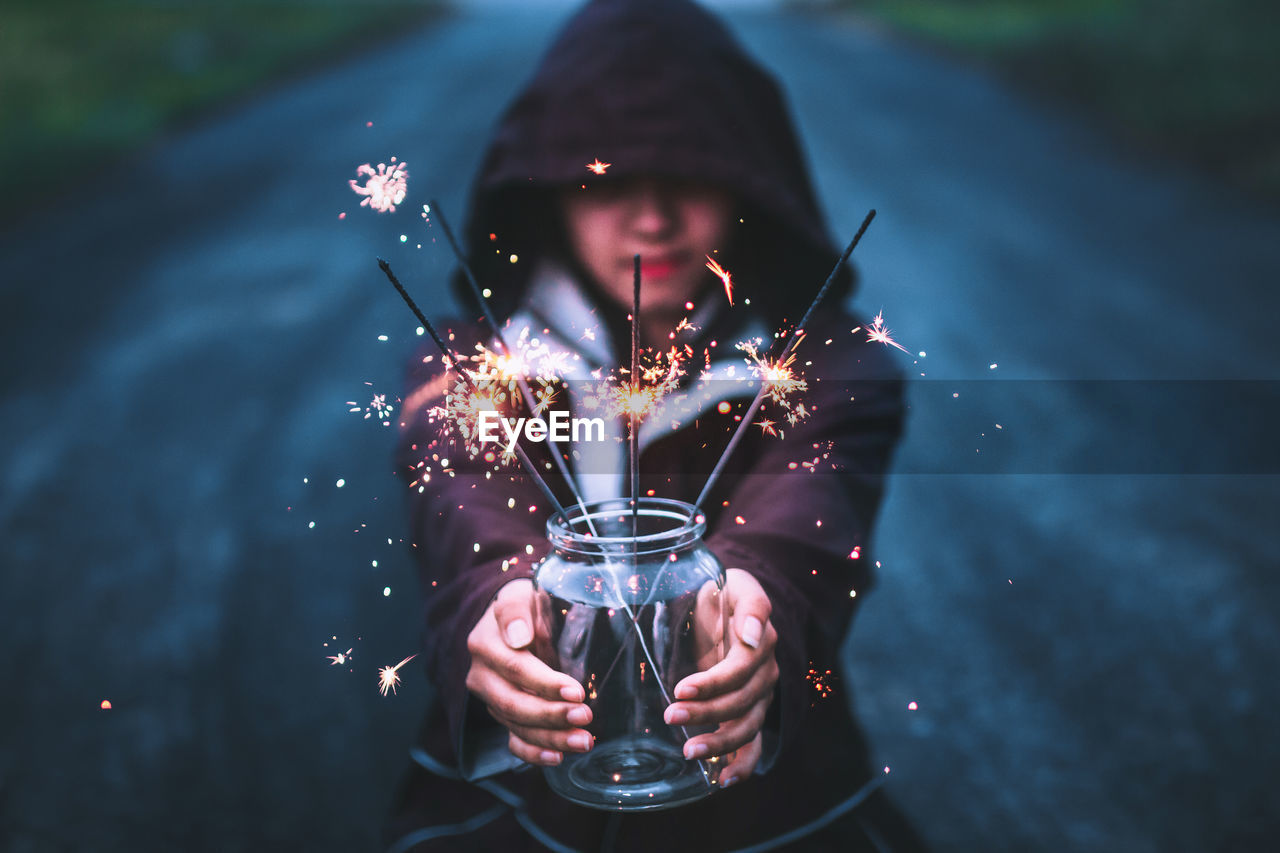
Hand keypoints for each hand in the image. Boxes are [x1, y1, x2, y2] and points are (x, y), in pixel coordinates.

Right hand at [465, 578, 593, 765]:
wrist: (514, 619)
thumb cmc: (524, 605)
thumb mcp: (520, 595)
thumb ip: (515, 611)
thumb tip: (517, 636)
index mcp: (485, 644)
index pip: (515, 668)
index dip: (545, 683)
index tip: (576, 692)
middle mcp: (482, 675)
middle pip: (514, 703)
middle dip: (551, 715)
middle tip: (585, 718)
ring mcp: (490, 699)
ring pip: (517, 726)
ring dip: (550, 738)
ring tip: (584, 741)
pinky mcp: (501, 715)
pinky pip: (513, 741)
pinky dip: (533, 753)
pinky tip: (557, 757)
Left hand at [663, 568, 778, 785]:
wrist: (723, 601)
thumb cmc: (724, 591)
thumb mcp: (737, 585)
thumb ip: (752, 606)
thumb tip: (753, 636)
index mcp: (761, 642)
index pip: (741, 669)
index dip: (713, 683)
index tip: (680, 689)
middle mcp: (765, 671)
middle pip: (742, 701)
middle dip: (706, 712)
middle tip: (670, 714)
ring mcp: (760, 695)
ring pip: (747, 725)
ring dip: (720, 743)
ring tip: (689, 751)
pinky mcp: (750, 710)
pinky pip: (754, 743)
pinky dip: (742, 764)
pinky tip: (722, 780)